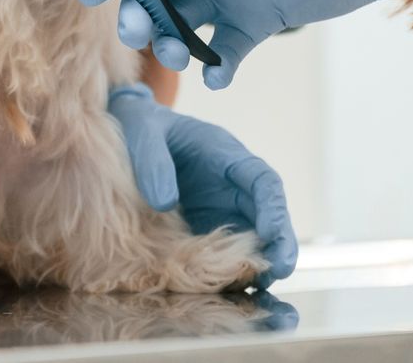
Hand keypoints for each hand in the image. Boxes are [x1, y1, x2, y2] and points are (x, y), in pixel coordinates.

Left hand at [106, 83, 297, 286]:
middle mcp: (232, 182)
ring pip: (256, 233)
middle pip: (269, 211)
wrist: (131, 132)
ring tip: (264, 285)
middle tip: (281, 269)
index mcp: (224, 153)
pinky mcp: (208, 224)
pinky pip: (229, 247)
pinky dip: (237, 265)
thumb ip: (153, 163)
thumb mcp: (144, 134)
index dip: (272, 207)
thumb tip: (164, 202)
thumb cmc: (143, 127)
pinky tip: (236, 285)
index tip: (272, 233)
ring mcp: (222, 205)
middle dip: (280, 240)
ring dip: (264, 257)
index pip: (261, 180)